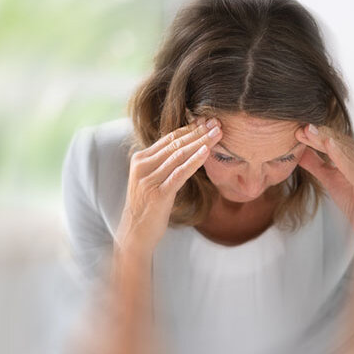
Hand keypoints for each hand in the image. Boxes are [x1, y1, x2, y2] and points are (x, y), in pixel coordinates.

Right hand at [117, 118, 222, 255]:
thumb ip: (162, 164)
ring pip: (179, 155)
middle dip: (199, 132)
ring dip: (201, 143)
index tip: (207, 121)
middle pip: (176, 144)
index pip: (169, 138)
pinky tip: (207, 152)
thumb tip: (186, 148)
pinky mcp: (158, 194)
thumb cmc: (148, 207)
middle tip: (217, 123)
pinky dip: (194, 161)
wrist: (135, 233)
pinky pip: (179, 173)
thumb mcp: (151, 180)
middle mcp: (142, 166)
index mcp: (140, 159)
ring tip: (218, 134)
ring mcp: (148, 180)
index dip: (190, 128)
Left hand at [295, 124, 353, 241]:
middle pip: (341, 143)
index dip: (318, 136)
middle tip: (302, 128)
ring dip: (325, 141)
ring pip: (344, 150)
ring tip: (309, 132)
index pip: (338, 141)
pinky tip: (328, 145)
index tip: (300, 130)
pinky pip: (351, 165)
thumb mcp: (330, 179)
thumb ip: (316, 164)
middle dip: (320, 136)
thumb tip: (300, 151)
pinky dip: (339, 154)